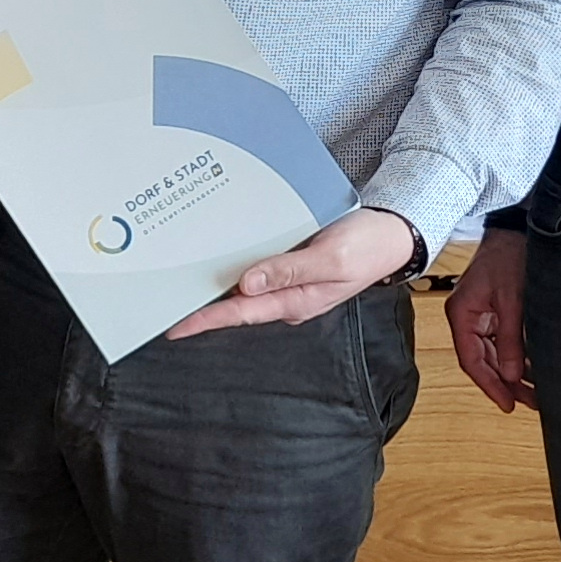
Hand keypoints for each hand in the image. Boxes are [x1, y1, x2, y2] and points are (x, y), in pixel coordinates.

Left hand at [166, 206, 414, 338]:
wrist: (394, 234)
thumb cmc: (368, 246)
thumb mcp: (331, 257)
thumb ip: (289, 270)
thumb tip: (248, 283)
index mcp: (297, 301)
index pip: (242, 313)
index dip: (206, 320)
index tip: (175, 327)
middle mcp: (290, 297)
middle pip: (238, 306)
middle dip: (204, 309)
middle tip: (166, 308)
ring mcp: (292, 284)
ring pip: (247, 291)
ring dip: (218, 290)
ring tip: (183, 289)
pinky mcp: (295, 268)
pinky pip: (260, 273)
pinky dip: (238, 270)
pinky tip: (222, 264)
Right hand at [447, 232, 533, 411]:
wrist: (515, 230)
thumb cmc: (508, 258)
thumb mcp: (512, 301)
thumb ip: (510, 339)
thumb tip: (510, 375)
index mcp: (461, 315)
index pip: (471, 360)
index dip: (490, 385)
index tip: (508, 404)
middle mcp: (466, 318)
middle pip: (482, 361)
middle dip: (505, 383)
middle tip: (530, 402)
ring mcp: (480, 316)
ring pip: (492, 354)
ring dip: (511, 372)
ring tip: (534, 392)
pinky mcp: (494, 312)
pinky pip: (501, 342)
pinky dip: (515, 356)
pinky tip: (531, 370)